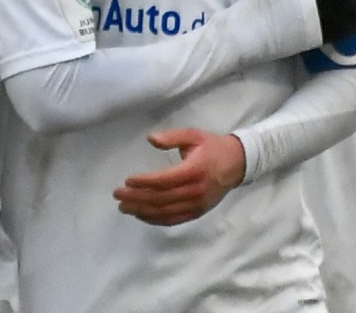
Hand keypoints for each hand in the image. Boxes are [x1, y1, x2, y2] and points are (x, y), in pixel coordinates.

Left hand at [113, 128, 245, 226]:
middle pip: (161, 199)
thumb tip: (151, 139)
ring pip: (165, 212)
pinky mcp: (197, 213)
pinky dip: (155, 219)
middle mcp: (195, 191)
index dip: (144, 182)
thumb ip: (172, 137)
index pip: (164, 181)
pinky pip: (173, 220)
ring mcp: (197, 205)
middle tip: (117, 195)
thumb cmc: (212, 147)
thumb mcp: (194, 135)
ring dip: (142, 211)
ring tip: (124, 207)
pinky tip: (141, 215)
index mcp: (194, 170)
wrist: (238, 164)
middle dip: (136, 198)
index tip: (127, 181)